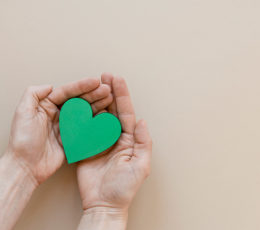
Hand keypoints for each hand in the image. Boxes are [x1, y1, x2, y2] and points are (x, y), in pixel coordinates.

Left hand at [6, 78, 112, 184]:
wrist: (27, 167)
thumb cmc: (23, 142)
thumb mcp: (23, 113)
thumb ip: (33, 94)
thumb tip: (50, 85)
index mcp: (46, 106)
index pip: (67, 92)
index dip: (81, 86)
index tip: (95, 81)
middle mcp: (58, 114)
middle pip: (79, 100)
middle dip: (93, 93)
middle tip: (106, 90)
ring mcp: (67, 126)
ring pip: (85, 112)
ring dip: (97, 104)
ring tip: (109, 99)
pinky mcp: (73, 138)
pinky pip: (87, 127)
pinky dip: (97, 121)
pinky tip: (105, 115)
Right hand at [77, 74, 151, 214]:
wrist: (103, 204)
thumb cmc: (123, 188)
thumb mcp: (140, 166)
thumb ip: (143, 143)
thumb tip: (143, 121)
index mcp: (129, 139)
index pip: (126, 113)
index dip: (122, 95)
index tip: (117, 79)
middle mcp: (115, 137)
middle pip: (112, 110)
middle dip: (109, 92)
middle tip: (104, 75)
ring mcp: (100, 141)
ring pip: (98, 115)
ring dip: (96, 99)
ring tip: (93, 84)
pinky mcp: (87, 147)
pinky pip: (85, 128)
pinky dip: (83, 115)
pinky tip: (80, 103)